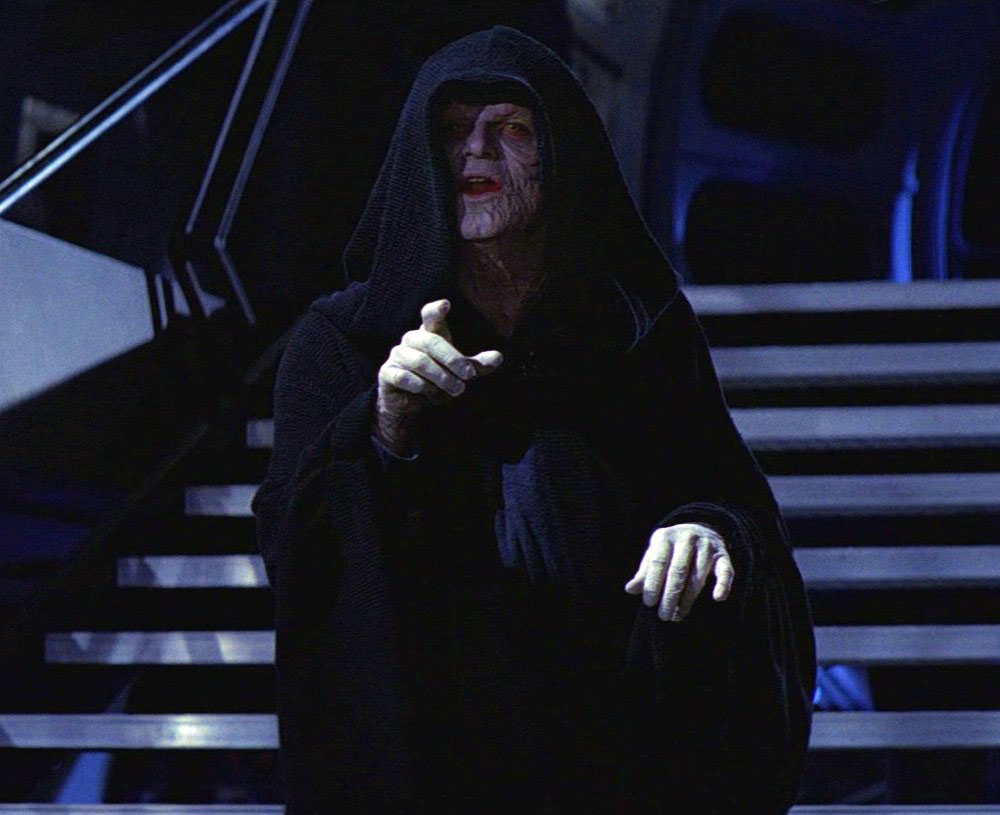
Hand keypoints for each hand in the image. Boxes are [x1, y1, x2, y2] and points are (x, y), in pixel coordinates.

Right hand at [375, 299, 502, 451]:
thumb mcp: (460, 373)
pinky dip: (420, 386)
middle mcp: (411, 340)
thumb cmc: (436, 381)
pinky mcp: (386, 373)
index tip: (445, 304)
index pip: (430, 316)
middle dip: (452, 359)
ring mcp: (397, 355)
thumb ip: (477, 365)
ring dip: (441, 377)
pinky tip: (427, 393)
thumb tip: (499, 357)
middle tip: (469, 376)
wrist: (409, 404)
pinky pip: (403, 376)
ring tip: (457, 390)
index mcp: (429, 334)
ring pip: (419, 362)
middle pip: (431, 341)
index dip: (436, 310)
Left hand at [624, 523, 733, 621]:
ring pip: (698, 576)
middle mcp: (687, 538)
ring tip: (678, 616)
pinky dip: (723, 584)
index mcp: (666, 536)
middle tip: (663, 615)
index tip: (649, 603)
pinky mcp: (722, 555)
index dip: (653, 584)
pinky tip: (717, 598)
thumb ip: (644, 571)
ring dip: (688, 599)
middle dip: (670, 595)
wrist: (699, 528)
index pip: (658, 562)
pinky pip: (725, 571)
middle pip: (678, 571)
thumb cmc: (671, 548)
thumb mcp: (655, 553)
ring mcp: (706, 546)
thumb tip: (630, 590)